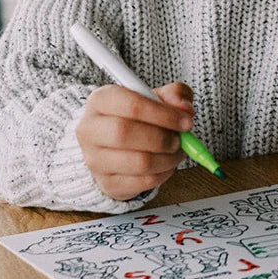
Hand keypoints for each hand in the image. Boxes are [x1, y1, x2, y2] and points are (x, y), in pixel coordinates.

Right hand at [76, 82, 193, 200]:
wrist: (116, 144)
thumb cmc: (140, 116)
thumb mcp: (158, 97)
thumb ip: (175, 95)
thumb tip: (185, 109)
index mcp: (101, 100)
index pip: (131, 105)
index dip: (164, 114)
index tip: (186, 121)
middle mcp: (90, 130)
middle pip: (126, 134)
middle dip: (162, 138)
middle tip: (180, 139)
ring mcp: (94, 160)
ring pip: (138, 162)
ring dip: (167, 158)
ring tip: (177, 151)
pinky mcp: (106, 183)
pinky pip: (142, 182)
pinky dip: (164, 174)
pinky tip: (168, 164)